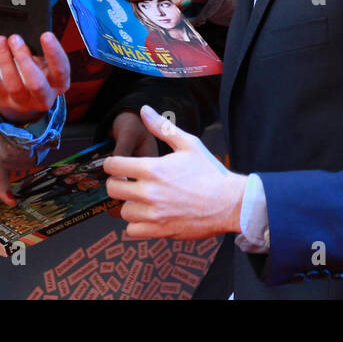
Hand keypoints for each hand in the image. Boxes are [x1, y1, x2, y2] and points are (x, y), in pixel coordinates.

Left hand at [0, 32, 68, 124]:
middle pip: (36, 84)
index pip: (61, 70)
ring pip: (14, 85)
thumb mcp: (46, 64)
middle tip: (15, 38)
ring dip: (5, 60)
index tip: (46, 35)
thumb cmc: (38, 72)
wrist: (25, 98)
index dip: (54, 53)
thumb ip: (41, 53)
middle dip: (24, 59)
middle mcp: (44, 97)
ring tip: (0, 40)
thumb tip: (25, 37)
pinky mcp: (4, 101)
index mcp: (59, 84)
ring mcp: (23, 102)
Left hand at [104, 106, 245, 239]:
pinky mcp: (160, 231)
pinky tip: (148, 215)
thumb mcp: (188, 144)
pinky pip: (132, 231)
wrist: (229, 203)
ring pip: (123, 211)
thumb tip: (144, 110)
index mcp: (154, 169)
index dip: (112, 164)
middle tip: (128, 182)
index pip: (113, 165)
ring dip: (130, 205)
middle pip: (113, 189)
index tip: (119, 165)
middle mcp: (150, 192)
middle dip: (117, 183)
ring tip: (143, 200)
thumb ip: (163, 127)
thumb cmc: (209, 172)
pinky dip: (137, 224)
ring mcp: (154, 214)